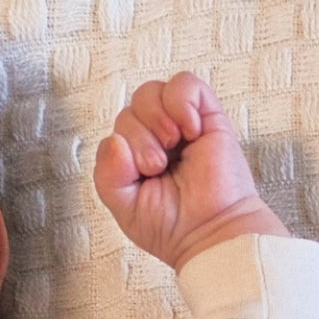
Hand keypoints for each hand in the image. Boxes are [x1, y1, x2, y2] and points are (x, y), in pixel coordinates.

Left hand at [93, 73, 287, 271]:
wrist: (211, 235)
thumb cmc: (173, 227)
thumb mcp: (124, 207)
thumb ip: (106, 175)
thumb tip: (115, 139)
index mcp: (137, 155)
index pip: (116, 129)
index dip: (122, 147)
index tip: (145, 174)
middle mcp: (157, 137)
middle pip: (131, 108)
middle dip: (139, 136)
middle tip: (158, 165)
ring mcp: (182, 125)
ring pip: (151, 91)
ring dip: (155, 116)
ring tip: (173, 142)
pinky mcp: (208, 116)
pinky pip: (185, 83)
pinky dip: (181, 102)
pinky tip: (190, 130)